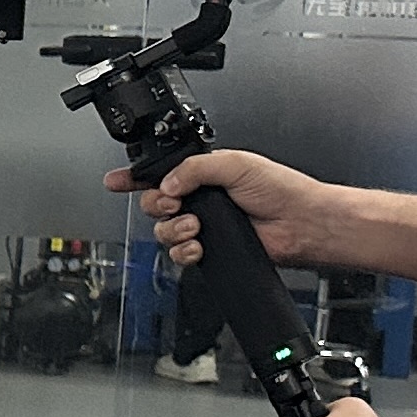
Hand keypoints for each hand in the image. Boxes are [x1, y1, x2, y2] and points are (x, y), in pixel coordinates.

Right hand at [107, 148, 331, 269]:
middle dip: (158, 204)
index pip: (161, 173)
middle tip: (174, 203)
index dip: (134, 178)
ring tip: (195, 226)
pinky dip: (184, 250)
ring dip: (174, 229)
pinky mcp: (210, 250)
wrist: (300, 224)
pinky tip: (199, 245)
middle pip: (155, 203)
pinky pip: (180, 253)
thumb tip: (167, 183)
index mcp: (204, 174)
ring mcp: (205, 226)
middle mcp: (201, 199)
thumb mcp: (235, 163)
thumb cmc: (280, 190)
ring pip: (165, 231)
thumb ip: (194, 168)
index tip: (115, 181)